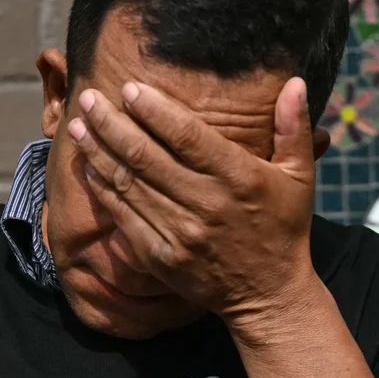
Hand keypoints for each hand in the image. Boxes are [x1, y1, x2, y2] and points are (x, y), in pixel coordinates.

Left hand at [67, 77, 321, 329]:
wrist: (268, 296)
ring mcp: (181, 233)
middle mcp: (206, 204)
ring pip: (129, 184)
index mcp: (239, 178)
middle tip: (90, 98)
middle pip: (147, 156)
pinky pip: (125, 217)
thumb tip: (296, 81)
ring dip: (99, 152)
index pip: (187, 136)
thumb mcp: (300, 178)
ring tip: (78, 125)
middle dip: (112, 124)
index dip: (154, 110)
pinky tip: (90, 167)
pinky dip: (104, 190)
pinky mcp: (162, 257)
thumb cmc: (283, 229)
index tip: (129, 88)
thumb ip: (293, 128)